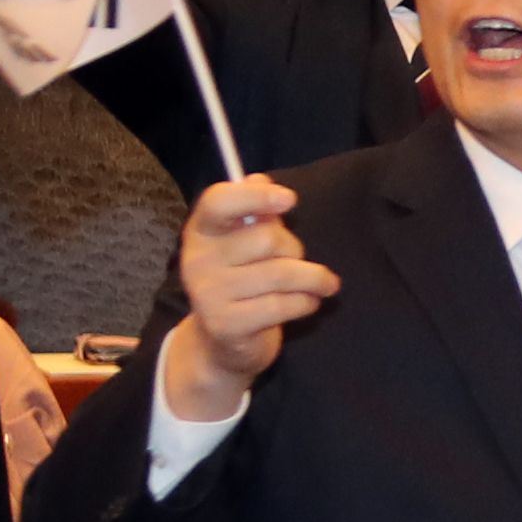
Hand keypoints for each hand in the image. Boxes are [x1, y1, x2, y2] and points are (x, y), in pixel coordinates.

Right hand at [157, 176, 335, 423]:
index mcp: (201, 231)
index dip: (255, 196)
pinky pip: (283, 305)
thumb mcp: (245, 242)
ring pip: (282, 274)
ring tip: (323, 284)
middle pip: (267, 239)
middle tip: (296, 262)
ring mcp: (209, 294)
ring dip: (314, 279)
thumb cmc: (242, 281)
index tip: (289, 199)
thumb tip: (260, 178)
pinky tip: (308, 303)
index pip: (219, 201)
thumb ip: (256, 211)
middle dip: (295, 249)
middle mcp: (198, 260)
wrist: (222, 343)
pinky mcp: (227, 325)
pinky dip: (307, 303)